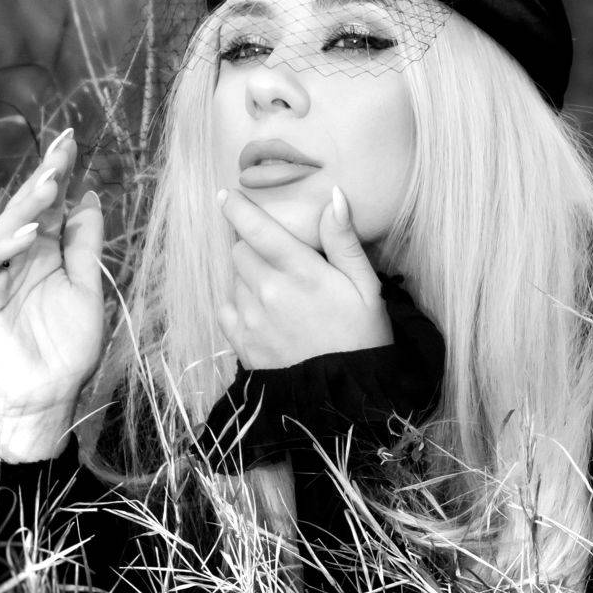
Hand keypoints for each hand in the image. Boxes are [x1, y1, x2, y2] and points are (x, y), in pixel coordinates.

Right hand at [0, 129, 104, 455]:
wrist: (48, 395)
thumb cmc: (68, 347)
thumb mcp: (87, 286)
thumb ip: (84, 244)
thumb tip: (89, 196)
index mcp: (41, 252)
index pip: (47, 205)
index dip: (57, 172)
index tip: (72, 141)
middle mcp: (15, 257)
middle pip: (25, 209)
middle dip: (43, 176)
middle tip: (62, 147)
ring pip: (4, 229)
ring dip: (26, 205)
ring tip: (51, 182)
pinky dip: (7, 246)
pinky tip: (30, 232)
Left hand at [217, 186, 391, 369]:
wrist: (346, 397)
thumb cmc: (362, 337)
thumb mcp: (366, 287)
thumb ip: (344, 241)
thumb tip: (333, 198)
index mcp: (301, 273)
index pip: (257, 229)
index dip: (237, 207)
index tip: (227, 195)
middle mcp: (268, 292)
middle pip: (240, 250)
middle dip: (252, 246)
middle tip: (276, 257)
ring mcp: (251, 320)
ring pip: (234, 279)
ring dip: (248, 276)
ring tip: (277, 291)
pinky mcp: (243, 344)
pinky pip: (226, 309)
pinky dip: (238, 304)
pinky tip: (262, 313)